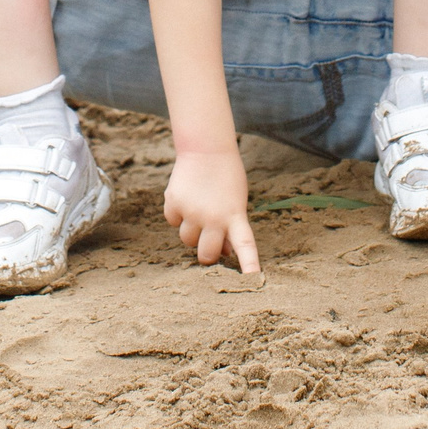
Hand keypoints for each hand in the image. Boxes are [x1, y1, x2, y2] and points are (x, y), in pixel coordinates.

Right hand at [163, 150, 258, 271]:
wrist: (206, 148)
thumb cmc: (226, 178)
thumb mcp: (236, 203)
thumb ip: (230, 227)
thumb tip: (221, 253)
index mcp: (235, 216)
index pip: (246, 246)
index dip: (249, 265)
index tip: (254, 280)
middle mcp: (213, 217)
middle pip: (206, 255)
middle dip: (206, 254)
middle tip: (207, 242)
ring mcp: (192, 211)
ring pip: (186, 239)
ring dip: (191, 231)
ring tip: (197, 208)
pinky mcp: (173, 203)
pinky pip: (173, 220)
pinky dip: (177, 213)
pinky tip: (186, 196)